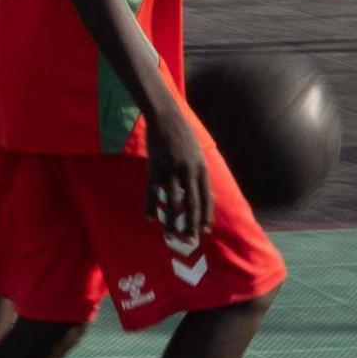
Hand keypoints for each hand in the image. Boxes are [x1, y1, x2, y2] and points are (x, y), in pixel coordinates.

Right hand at [144, 122, 211, 248]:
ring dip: (172, 221)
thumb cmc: (182, 135)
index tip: (205, 231)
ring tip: (170, 235)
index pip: (206, 197)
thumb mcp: (198, 153)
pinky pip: (153, 191)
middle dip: (192, 224)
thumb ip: (200, 173)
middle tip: (190, 240)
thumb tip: (207, 193)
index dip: (206, 215)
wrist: (166, 117)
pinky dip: (151, 206)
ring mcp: (172, 169)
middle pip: (192, 203)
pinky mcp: (156, 167)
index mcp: (201, 168)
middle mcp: (189, 171)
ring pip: (173, 201)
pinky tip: (149, 219)